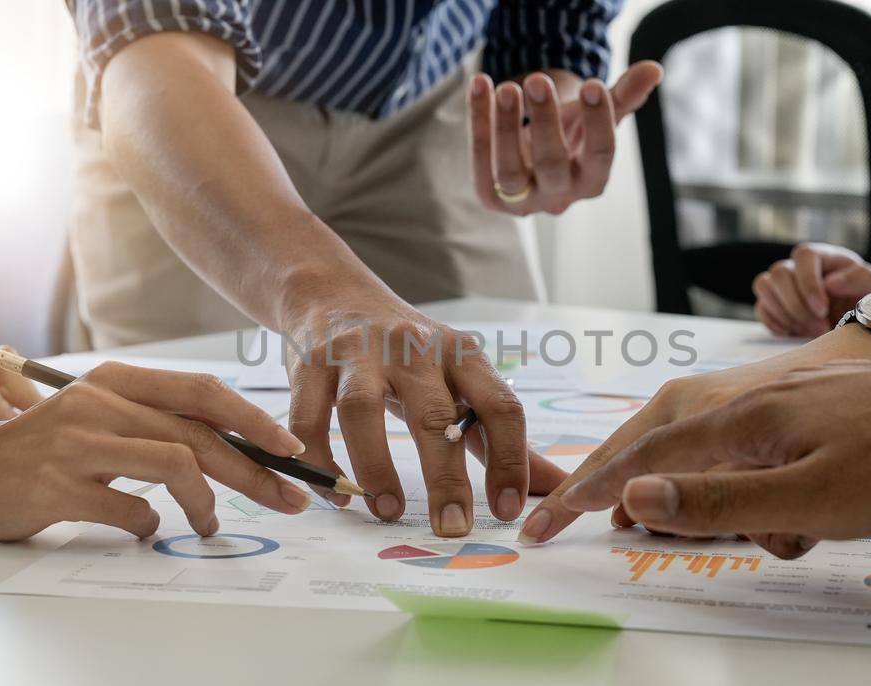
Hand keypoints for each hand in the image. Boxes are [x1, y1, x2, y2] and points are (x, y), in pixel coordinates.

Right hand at [0, 361, 311, 540]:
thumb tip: (234, 447)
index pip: (204, 392)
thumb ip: (153, 421)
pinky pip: (131, 510)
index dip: (255, 420)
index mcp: (115, 380)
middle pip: (202, 434)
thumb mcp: (98, 414)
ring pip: (177, 465)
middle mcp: (99, 403)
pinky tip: (147, 531)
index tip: (290, 450)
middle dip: (256, 471)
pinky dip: (151, 526)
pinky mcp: (59, 487)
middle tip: (290, 499)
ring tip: (210, 524)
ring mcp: (78, 444)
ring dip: (208, 503)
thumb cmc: (41, 446)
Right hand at [282, 298, 565, 536]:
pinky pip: (310, 417)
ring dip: (376, 466)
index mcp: (461, 355)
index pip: (500, 406)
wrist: (332, 294)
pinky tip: (335, 494)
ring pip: (364, 410)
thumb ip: (501, 436)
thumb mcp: (459, 379)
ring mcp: (358, 352)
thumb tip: (559, 486)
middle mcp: (413, 349)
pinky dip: (320, 461)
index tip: (507, 511)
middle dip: (446, 478)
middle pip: (435, 414)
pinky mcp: (311, 362)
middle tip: (452, 528)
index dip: (510, 460)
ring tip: (388, 512)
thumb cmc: (408, 353)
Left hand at [469, 62, 663, 215]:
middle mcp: (558, 198)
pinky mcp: (489, 196)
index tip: (594, 84)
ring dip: (506, 127)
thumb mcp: (596, 116)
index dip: (598, 122)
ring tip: (507, 87)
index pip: (600, 156)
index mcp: (592, 182)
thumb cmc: (573, 134)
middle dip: (545, 122)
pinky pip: (479, 159)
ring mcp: (521, 202)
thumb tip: (654, 69)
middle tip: (540, 80)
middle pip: (552, 165)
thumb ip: (624, 95)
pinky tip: (480, 83)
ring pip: (509, 171)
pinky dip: (478, 122)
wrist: (533, 158)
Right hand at [517, 360, 796, 548]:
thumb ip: (721, 500)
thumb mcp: (813, 498)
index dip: (594, 489)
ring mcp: (784, 398)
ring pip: (701, 433)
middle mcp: (753, 398)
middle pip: (659, 431)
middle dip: (616, 470)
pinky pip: (741, 435)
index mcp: (744, 418)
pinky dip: (718, 464)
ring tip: (644, 507)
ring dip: (671, 470)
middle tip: (575, 508)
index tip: (549, 518)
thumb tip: (634, 496)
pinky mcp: (813, 407)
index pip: (647, 457)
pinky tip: (732, 484)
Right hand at [753, 243, 870, 337]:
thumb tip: (830, 283)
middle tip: (819, 327)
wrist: (867, 328)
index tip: (823, 308)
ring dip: (784, 312)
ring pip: (764, 286)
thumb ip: (864, 280)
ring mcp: (785, 286)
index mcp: (828, 258)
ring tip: (810, 331)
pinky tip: (794, 332)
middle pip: (779, 272)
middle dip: (797, 305)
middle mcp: (802, 268)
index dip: (808, 281)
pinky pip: (761, 307)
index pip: (804, 254)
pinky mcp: (775, 306)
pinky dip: (773, 321)